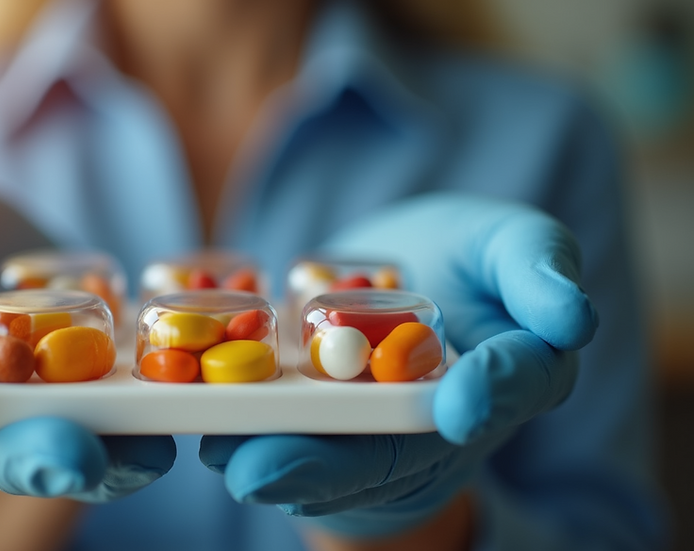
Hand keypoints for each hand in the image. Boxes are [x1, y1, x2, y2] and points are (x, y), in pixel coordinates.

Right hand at [0, 169, 175, 498]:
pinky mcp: (76, 404)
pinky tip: (168, 438)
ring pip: (48, 446)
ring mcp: (18, 408)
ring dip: (96, 461)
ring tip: (139, 461)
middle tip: (69, 460)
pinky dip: (137, 438)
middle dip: (25, 453)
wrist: (5, 252)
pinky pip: (104, 429)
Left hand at [199, 192, 597, 537]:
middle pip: (403, 452)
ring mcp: (390, 437)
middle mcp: (450, 422)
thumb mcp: (505, 239)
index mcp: (515, 370)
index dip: (492, 394)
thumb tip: (573, 316)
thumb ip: (537, 266)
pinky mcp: (337, 435)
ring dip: (282, 467)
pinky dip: (258, 444)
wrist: (403, 277)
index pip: (515, 385)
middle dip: (339, 465)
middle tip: (275, 469)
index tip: (461, 406)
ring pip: (341, 464)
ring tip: (231, 461)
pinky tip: (216, 440)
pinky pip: (302, 448)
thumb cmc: (466, 257)